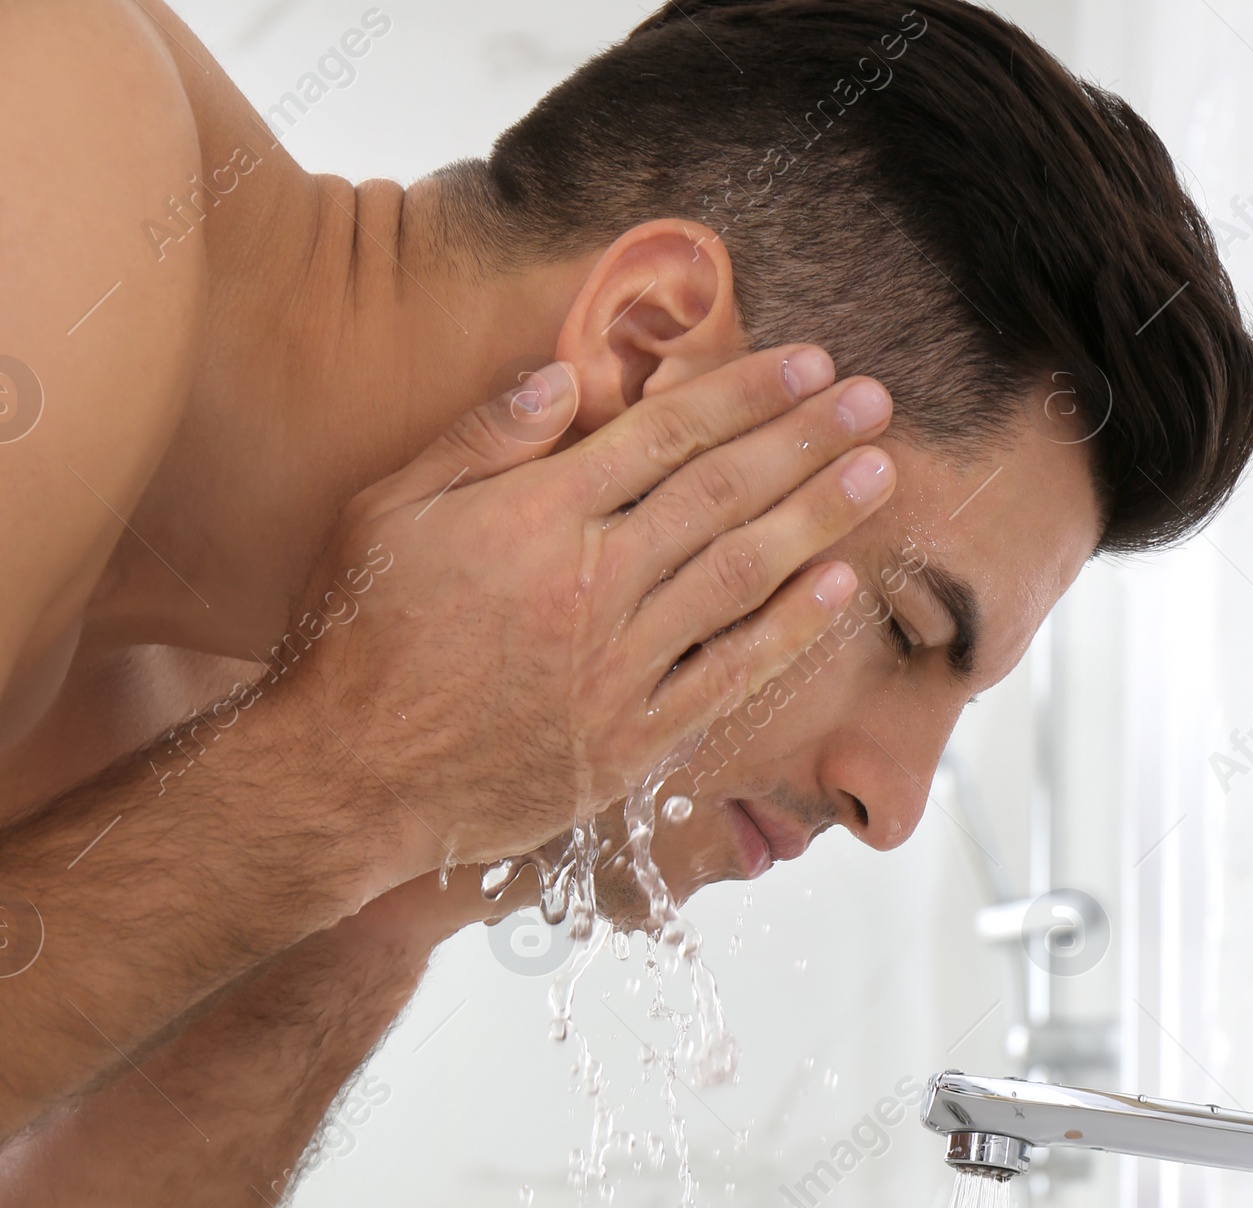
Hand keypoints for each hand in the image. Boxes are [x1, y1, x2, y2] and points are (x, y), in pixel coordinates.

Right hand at [290, 346, 894, 881]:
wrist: (349, 778)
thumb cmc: (357, 637)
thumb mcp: (388, 509)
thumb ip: (482, 438)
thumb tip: (568, 377)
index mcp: (537, 515)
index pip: (668, 434)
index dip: (747, 393)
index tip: (808, 362)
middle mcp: (593, 584)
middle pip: (724, 494)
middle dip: (807, 438)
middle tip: (875, 399)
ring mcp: (619, 667)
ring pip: (742, 575)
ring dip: (820, 517)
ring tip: (880, 472)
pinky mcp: (632, 740)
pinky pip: (729, 677)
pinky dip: (789, 630)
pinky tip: (839, 587)